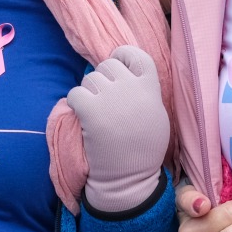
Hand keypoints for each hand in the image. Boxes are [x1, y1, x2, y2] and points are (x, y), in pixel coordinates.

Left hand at [67, 45, 168, 211]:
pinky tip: (83, 117)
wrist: (128, 178)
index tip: (117, 67)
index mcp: (150, 89)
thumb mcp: (156, 115)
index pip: (136, 54)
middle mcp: (131, 88)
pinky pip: (75, 93)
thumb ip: (144, 91)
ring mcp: (110, 98)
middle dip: (102, 78)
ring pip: (89, 79)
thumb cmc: (143, 149)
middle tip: (103, 99)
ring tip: (95, 113)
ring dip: (88, 92)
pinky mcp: (91, 111)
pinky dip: (75, 104)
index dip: (122, 56)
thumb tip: (126, 73)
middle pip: (107, 65)